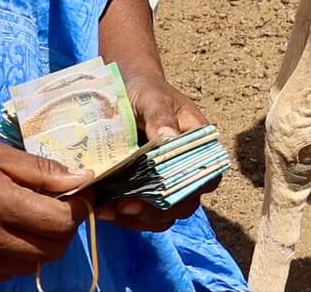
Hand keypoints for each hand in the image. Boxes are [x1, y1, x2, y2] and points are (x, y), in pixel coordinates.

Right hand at [0, 135, 90, 279]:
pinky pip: (2, 274)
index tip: (79, 194)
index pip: (59, 222)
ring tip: (31, 220)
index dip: (78, 208)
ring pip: (29, 266)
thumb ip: (42, 171)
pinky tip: (7, 234)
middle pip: (50, 250)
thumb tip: (83, 178)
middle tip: (58, 207)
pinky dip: (15, 257)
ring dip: (41, 245)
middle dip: (64, 229)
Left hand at [100, 72, 213, 231]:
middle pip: (185, 203)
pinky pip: (141, 214)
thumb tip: (169, 137)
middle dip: (157, 211)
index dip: (190, 190)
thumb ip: (159, 116)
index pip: (207, 176)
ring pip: (163, 215)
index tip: (162, 193)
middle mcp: (186, 168)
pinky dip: (123, 217)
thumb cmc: (145, 91)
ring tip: (109, 211)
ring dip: (138, 219)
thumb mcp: (152, 98)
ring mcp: (165, 182)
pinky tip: (103, 210)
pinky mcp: (143, 190)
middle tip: (127, 206)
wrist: (125, 91)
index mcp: (199, 144)